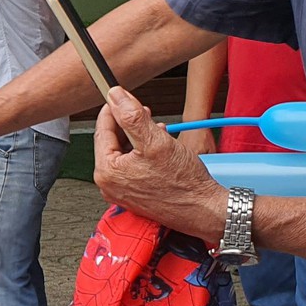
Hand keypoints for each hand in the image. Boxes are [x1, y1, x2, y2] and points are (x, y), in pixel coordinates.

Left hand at [94, 87, 227, 240]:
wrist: (203, 210)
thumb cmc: (184, 183)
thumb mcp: (156, 141)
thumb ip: (131, 116)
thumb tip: (116, 96)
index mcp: (108, 171)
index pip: (102, 130)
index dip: (112, 109)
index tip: (119, 95)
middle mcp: (109, 185)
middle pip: (112, 142)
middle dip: (128, 124)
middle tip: (144, 112)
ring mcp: (121, 192)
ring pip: (124, 153)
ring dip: (138, 137)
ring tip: (156, 130)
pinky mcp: (134, 195)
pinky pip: (132, 166)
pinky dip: (142, 153)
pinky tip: (158, 148)